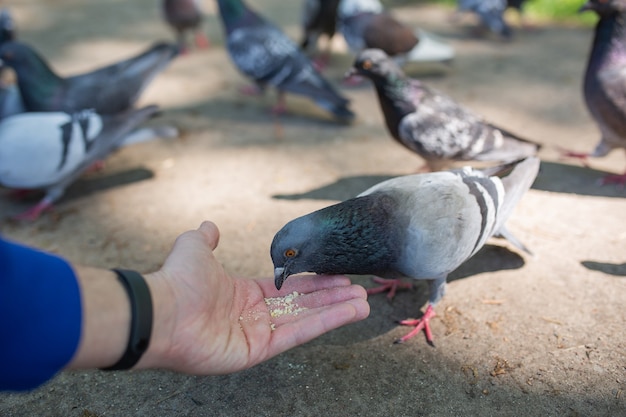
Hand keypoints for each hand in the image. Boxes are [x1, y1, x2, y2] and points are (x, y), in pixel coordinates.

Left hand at [140, 221, 369, 374]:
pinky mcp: (259, 350)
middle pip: (302, 305)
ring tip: (363, 302)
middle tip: (359, 290)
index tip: (338, 275)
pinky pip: (298, 334)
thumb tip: (211, 226)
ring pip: (306, 320)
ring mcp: (258, 334)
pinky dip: (325, 323)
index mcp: (244, 294)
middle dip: (331, 297)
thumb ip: (206, 238)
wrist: (162, 310)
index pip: (289, 288)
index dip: (314, 282)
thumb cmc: (178, 280)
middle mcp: (254, 315)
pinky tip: (349, 312)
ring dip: (336, 311)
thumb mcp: (194, 247)